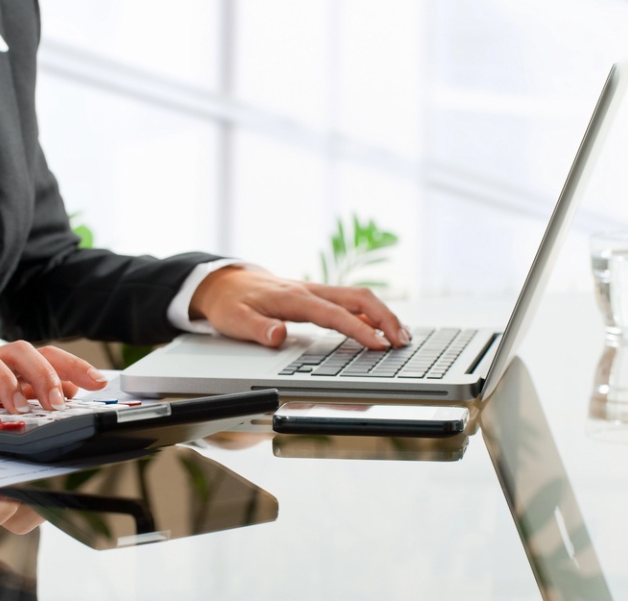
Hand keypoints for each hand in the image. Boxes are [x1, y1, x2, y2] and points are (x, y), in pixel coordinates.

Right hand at [0, 340, 108, 414]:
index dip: (75, 366)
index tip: (99, 381)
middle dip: (45, 375)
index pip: (49, 357)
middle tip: (56, 402)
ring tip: (17, 406)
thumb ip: (32, 392)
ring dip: (7, 381)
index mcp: (12, 366)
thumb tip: (71, 392)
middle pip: (24, 352)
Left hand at [189, 268, 410, 349]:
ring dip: (383, 314)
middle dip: (384, 318)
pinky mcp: (317, 296)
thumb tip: (278, 335)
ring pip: (359, 297)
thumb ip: (258, 328)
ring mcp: (316, 291)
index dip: (358, 329)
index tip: (378, 345)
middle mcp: (310, 291)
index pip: (334, 314)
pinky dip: (371, 313)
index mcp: (293, 298)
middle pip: (357, 298)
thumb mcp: (234, 319)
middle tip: (402, 341)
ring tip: (402, 336)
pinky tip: (382, 328)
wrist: (224, 282)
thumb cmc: (230, 302)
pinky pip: (351, 301)